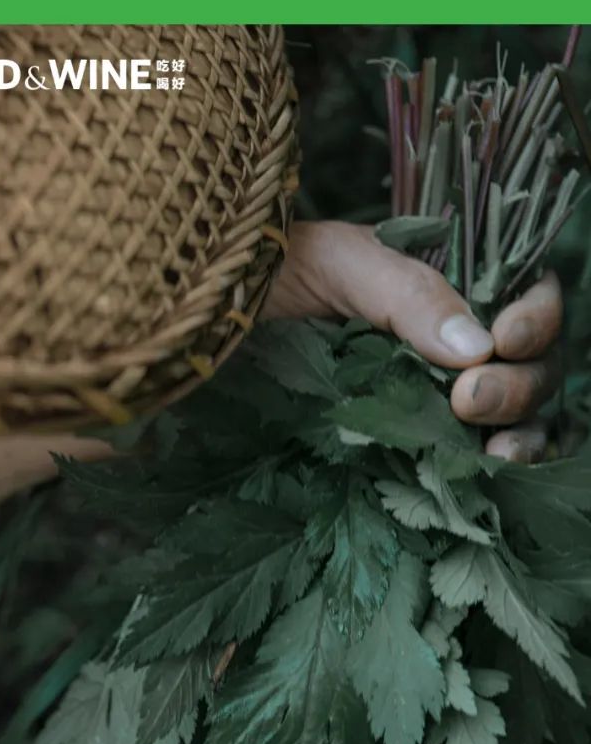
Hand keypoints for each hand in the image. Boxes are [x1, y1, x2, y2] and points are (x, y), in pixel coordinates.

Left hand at [264, 221, 562, 462]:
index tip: (504, 340)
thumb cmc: (272, 280)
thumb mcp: (338, 265)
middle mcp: (453, 346)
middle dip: (517, 385)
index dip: (535, 319)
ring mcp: (432, 402)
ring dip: (518, 436)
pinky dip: (485, 475)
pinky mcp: (405, 449)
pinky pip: (465, 465)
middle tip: (468, 400)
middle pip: (529, 366)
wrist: (208, 329)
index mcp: (450, 288)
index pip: (527, 298)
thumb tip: (475, 347)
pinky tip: (480, 478)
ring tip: (495, 456)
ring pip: (515, 420)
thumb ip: (409, 295)